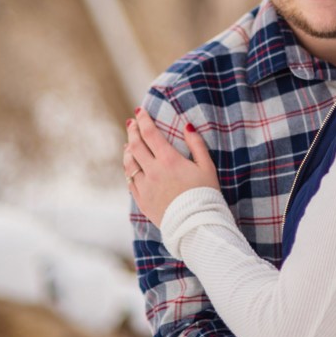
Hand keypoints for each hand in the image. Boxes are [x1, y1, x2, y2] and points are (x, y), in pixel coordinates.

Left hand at [124, 108, 219, 225]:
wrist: (197, 225)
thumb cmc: (205, 194)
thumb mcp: (207, 166)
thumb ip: (196, 144)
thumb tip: (187, 126)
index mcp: (169, 160)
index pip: (150, 134)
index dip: (143, 120)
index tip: (139, 111)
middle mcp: (153, 171)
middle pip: (136, 145)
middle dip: (133, 131)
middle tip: (132, 122)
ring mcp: (145, 187)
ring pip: (129, 164)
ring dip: (128, 150)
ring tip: (129, 143)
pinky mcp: (142, 201)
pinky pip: (130, 182)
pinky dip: (129, 170)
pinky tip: (131, 166)